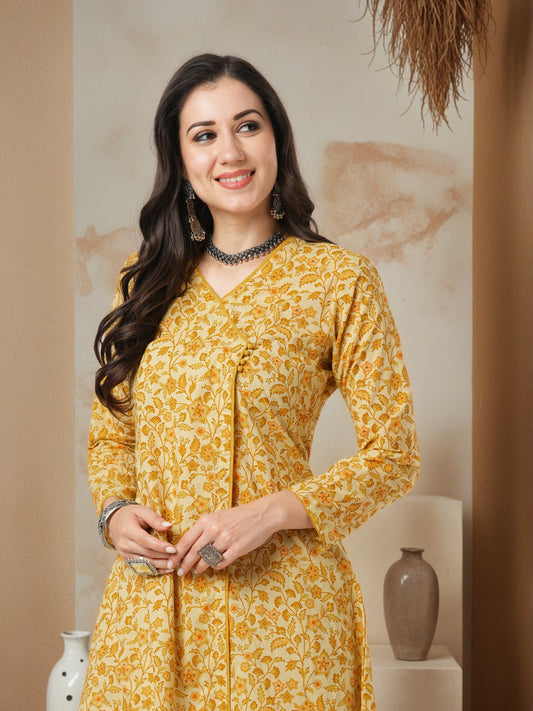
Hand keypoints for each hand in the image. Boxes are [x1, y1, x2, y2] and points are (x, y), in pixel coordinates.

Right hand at [106, 502, 175, 574]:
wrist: (115, 522)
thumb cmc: (131, 515)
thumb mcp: (143, 511)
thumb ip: (155, 519)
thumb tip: (169, 526)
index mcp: (128, 530)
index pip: (145, 541)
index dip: (159, 546)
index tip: (173, 549)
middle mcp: (124, 544)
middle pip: (147, 553)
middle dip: (164, 557)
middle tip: (178, 557)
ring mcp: (125, 554)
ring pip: (145, 563)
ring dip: (161, 565)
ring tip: (175, 564)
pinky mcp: (127, 560)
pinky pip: (142, 568)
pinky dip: (155, 570)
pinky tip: (166, 569)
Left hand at [170, 490, 311, 575]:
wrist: (262, 514)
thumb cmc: (238, 516)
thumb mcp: (218, 517)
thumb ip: (204, 529)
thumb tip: (189, 546)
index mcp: (207, 520)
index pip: (187, 540)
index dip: (177, 554)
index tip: (171, 562)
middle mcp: (214, 530)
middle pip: (194, 552)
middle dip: (185, 564)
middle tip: (180, 572)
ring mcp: (226, 540)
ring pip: (206, 559)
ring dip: (199, 567)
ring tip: (197, 570)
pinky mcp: (237, 549)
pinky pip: (221, 562)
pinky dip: (216, 566)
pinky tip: (215, 565)